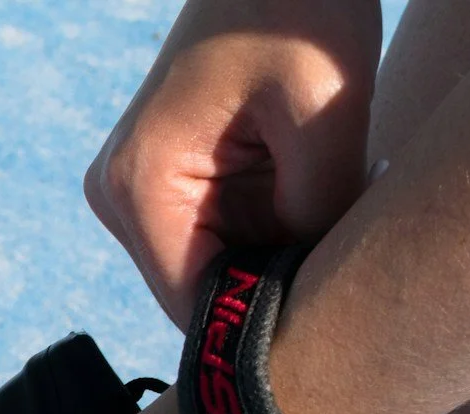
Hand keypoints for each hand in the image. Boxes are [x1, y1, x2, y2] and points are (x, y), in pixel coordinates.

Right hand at [86, 0, 381, 325]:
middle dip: (273, 286)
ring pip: (218, 267)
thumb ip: (315, 214)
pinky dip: (272, 229)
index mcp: (139, 185)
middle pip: (203, 292)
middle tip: (348, 254)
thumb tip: (315, 293)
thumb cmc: (299, 9)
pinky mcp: (165, 177)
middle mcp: (120, 196)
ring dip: (277, 256)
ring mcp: (137, 188)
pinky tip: (315, 192)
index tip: (330, 315)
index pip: (193, 306)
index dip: (260, 326)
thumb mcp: (324, 113)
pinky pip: (222, 235)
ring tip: (335, 209)